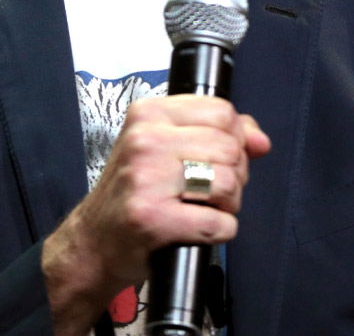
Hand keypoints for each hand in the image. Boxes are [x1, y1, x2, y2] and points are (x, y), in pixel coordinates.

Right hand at [41, 95, 269, 333]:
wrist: (94, 241)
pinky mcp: (153, 218)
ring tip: (203, 208)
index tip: (220, 157)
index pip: (221, 111)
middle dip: (234, 175)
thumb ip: (216, 133)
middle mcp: (145, 140)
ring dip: (228, 204)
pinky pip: (219, 223)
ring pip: (229, 183)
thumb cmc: (133, 193)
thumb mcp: (165, 147)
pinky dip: (220, 231)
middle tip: (210, 190)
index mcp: (148, 114)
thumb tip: (259, 140)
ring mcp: (147, 180)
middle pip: (230, 148)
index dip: (235, 138)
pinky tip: (197, 228)